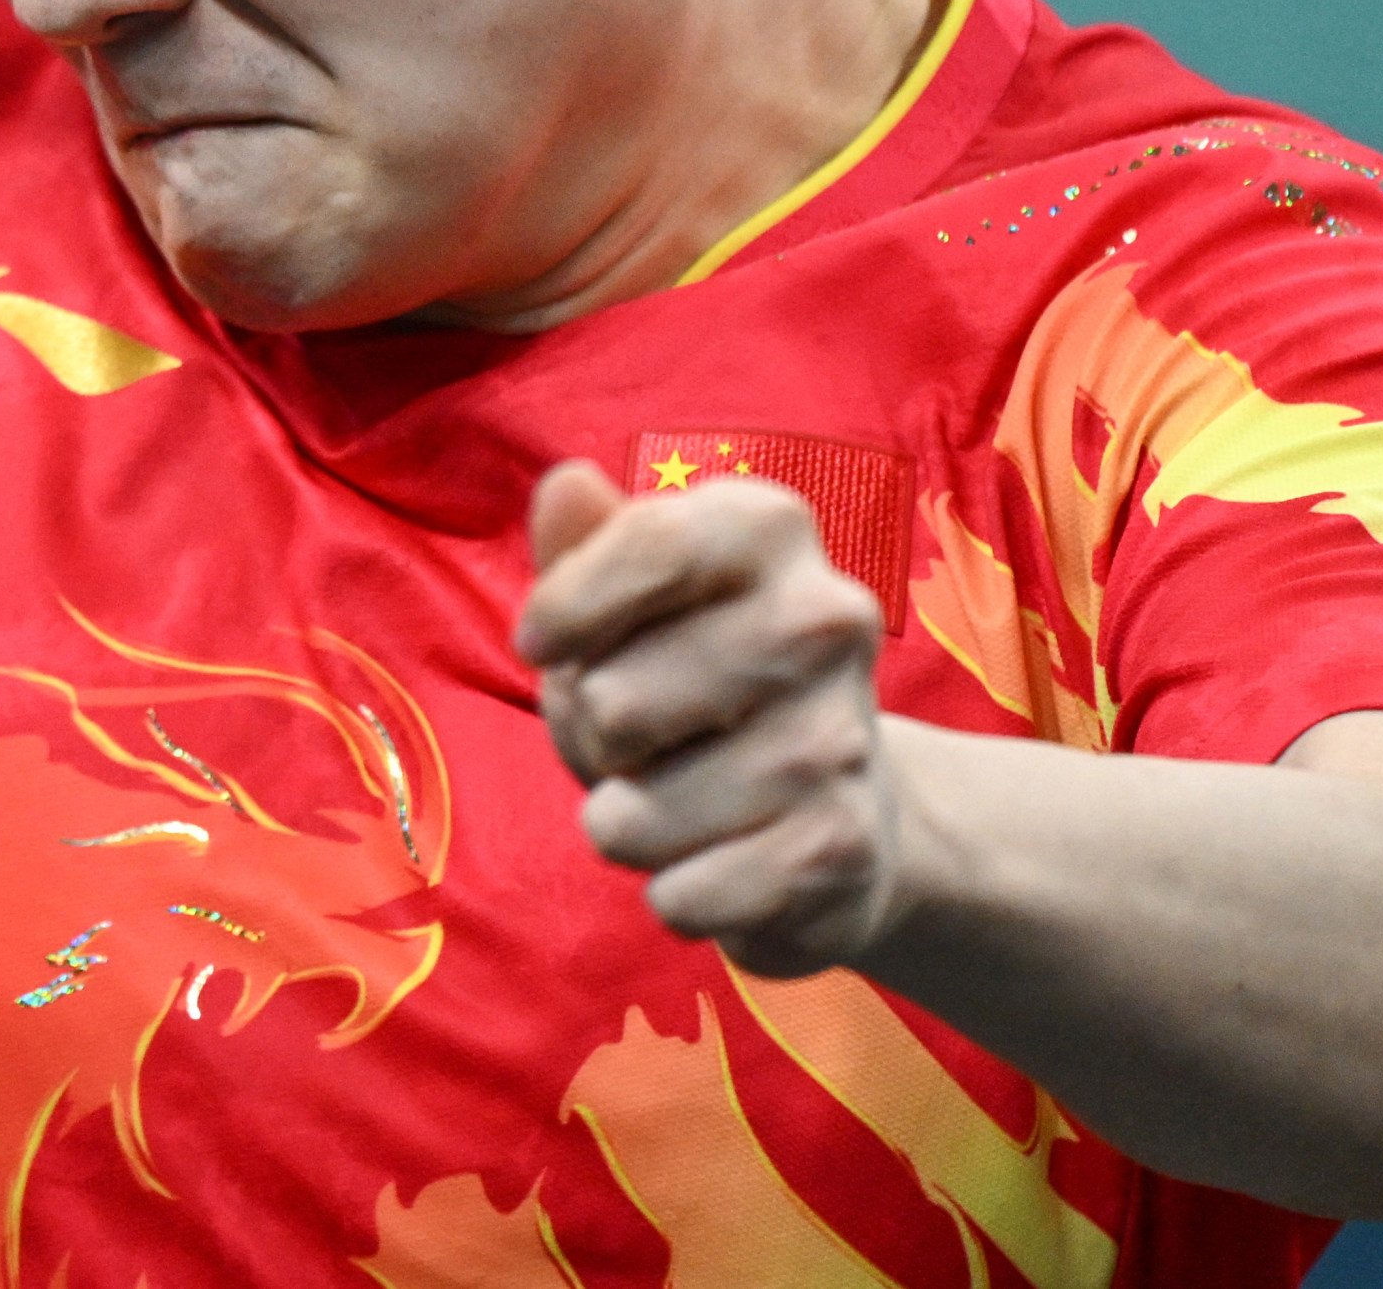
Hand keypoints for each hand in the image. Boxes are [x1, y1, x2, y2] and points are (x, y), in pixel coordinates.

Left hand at [513, 458, 901, 975]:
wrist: (840, 810)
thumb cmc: (690, 686)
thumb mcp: (625, 606)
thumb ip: (584, 548)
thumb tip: (566, 485)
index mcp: (766, 529)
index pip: (643, 545)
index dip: (565, 608)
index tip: (541, 642)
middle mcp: (823, 620)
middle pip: (609, 702)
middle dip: (593, 737)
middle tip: (644, 738)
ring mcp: (839, 740)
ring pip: (630, 816)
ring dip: (628, 825)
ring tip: (684, 799)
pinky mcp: (841, 852)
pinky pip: (680, 897)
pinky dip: (675, 894)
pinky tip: (722, 861)